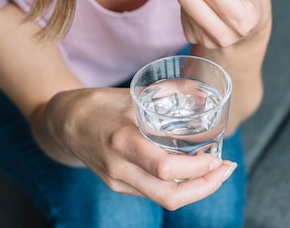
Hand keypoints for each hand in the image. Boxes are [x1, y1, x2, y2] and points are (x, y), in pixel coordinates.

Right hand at [42, 87, 236, 209]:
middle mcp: (119, 168)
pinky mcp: (118, 186)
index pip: (165, 169)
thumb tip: (202, 91)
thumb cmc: (99, 103)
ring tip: (216, 172)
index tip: (217, 156)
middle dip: (205, 186)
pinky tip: (191, 173)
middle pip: (169, 195)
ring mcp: (117, 181)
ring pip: (164, 199)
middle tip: (226, 169)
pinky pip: (153, 193)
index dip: (197, 169)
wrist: (63, 122)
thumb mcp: (131, 94)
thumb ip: (164, 95)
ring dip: (196, 190)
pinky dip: (178, 186)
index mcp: (122, 140)